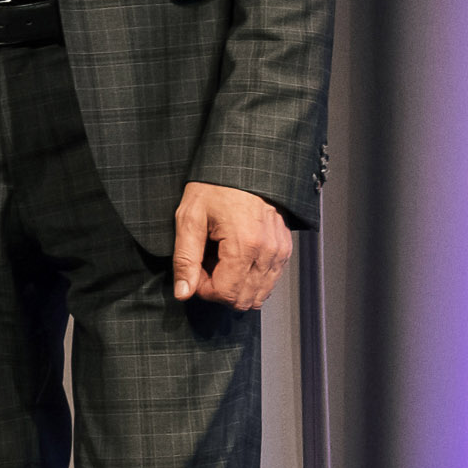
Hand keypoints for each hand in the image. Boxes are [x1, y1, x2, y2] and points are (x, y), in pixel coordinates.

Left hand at [171, 182, 291, 308]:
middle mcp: (268, 251)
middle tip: (206, 267)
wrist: (242, 168)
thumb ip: (185, 259)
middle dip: (220, 291)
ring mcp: (280, 251)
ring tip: (221, 261)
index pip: (226, 294)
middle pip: (244, 300)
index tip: (195, 272)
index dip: (204, 290)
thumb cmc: (215, 188)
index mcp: (245, 244)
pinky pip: (269, 281)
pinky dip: (251, 279)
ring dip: (236, 286)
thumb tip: (183, 292)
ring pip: (259, 294)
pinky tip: (236, 260)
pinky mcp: (284, 249)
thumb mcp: (189, 219)